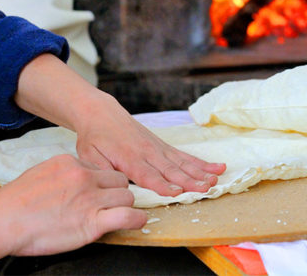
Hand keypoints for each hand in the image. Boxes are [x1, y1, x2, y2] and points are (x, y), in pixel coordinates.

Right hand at [0, 154, 145, 259]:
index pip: (103, 169)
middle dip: (118, 191)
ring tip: (120, 213)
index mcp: (74, 164)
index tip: (103, 190)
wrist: (3, 221)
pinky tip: (137, 221)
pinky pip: (126, 216)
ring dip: (125, 205)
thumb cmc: (18, 201)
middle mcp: (86, 178)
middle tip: (111, 202)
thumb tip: (81, 174)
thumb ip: (67, 171)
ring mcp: (90, 199)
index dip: (105, 182)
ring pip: (126, 197)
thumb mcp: (44, 171)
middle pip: (119, 180)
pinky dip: (135, 219)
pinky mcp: (92, 223)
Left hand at [74, 91, 225, 196]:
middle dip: (190, 180)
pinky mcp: (163, 145)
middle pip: (172, 169)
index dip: (163, 185)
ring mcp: (158, 148)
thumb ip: (103, 172)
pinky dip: (200, 162)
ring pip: (182, 162)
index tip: (177, 192)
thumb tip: (115, 188)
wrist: (102, 113)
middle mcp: (148, 152)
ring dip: (200, 171)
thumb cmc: (95, 137)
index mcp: (129, 158)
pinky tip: (215, 167)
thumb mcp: (90, 156)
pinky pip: (184, 155)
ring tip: (215, 179)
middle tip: (206, 188)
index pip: (148, 175)